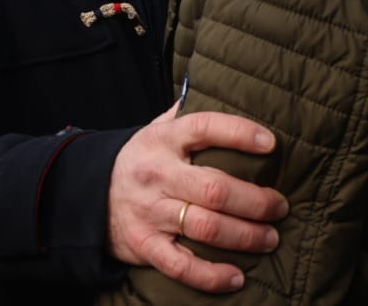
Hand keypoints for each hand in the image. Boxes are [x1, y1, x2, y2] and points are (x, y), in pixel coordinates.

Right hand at [107, 102, 287, 292]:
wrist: (88, 195)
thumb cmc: (140, 161)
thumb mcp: (155, 129)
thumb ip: (187, 115)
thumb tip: (223, 90)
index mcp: (163, 140)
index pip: (203, 128)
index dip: (239, 133)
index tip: (271, 143)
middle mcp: (157, 174)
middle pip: (215, 189)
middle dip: (256, 201)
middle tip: (280, 207)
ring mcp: (150, 212)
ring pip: (205, 227)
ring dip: (245, 236)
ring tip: (270, 237)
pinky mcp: (145, 245)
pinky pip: (181, 265)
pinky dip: (211, 275)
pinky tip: (236, 277)